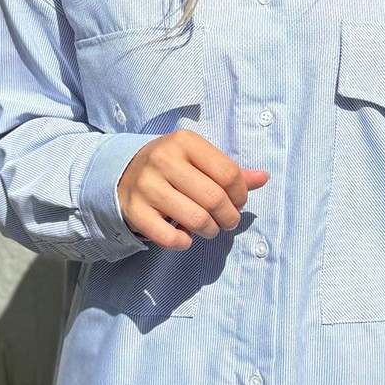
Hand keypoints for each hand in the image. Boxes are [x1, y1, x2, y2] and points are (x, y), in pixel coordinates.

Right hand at [117, 130, 269, 248]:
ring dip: (210, 230)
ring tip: (209, 229)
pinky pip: (169, 237)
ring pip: (196, 219)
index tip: (238, 202)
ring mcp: (146, 186)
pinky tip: (185, 236)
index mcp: (184, 142)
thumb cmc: (170, 167)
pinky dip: (183, 242)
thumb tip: (264, 178)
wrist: (121, 173)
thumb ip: (229, 171)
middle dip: (229, 217)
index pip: (228, 173)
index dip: (241, 194)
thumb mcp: (197, 159)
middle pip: (214, 198)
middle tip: (227, 221)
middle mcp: (163, 160)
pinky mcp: (134, 211)